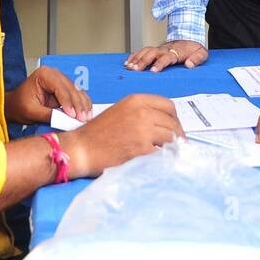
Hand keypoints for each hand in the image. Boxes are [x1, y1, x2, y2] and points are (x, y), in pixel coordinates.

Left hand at [6, 65, 90, 125]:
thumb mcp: (31, 112)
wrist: (15, 106)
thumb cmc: (19, 105)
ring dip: (83, 105)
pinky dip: (83, 105)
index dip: (68, 102)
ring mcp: (61, 80)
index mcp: (44, 74)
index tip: (73, 115)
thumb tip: (65, 120)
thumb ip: (48, 115)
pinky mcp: (65, 89)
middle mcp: (55, 74)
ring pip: (78, 92)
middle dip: (78, 105)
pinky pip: (78, 95)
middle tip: (82, 118)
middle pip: (71, 89)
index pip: (60, 88)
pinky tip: (87, 114)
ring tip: (86, 118)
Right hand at [58, 94, 184, 177]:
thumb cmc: (98, 132)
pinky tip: (158, 160)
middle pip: (172, 122)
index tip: (174, 127)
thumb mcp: (121, 111)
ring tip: (169, 153)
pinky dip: (163, 157)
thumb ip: (142, 112)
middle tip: (177, 144)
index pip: (168, 106)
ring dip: (172, 146)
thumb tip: (164, 124)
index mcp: (136, 100)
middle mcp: (142, 112)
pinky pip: (162, 152)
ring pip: (171, 137)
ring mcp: (143, 130)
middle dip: (177, 134)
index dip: (174, 118)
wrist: (82, 148)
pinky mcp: (142, 149)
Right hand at [124, 40, 207, 72]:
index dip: (159, 64)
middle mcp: (164, 49)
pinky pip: (142, 51)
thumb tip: (189, 65)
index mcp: (175, 52)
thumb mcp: (201, 53)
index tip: (153, 70)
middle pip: (151, 54)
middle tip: (136, 70)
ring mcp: (158, 49)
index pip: (166, 57)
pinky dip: (134, 56)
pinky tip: (127, 63)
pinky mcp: (154, 50)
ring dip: (136, 59)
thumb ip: (197, 59)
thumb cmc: (193, 49)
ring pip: (145, 51)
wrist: (189, 39)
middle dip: (143, 61)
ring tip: (129, 67)